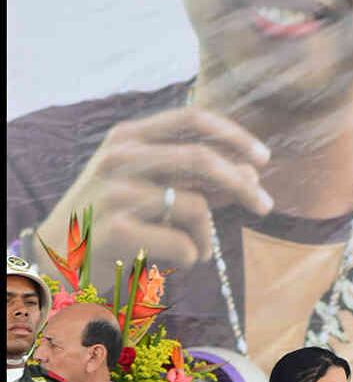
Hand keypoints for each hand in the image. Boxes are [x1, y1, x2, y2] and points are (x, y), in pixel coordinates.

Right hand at [34, 106, 272, 287]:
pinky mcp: (116, 231)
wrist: (58, 259)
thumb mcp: (151, 186)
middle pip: (203, 159)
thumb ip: (196, 177)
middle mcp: (120, 157)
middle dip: (243, 184)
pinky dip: (194, 257)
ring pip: (196, 207)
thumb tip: (251, 172)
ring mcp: (115, 192)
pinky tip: (179, 263)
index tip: (264, 158)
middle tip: (265, 206)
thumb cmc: (114, 218)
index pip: (192, 118)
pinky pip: (184, 244)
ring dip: (208, 235)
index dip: (235, 135)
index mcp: (128, 136)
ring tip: (196, 250)